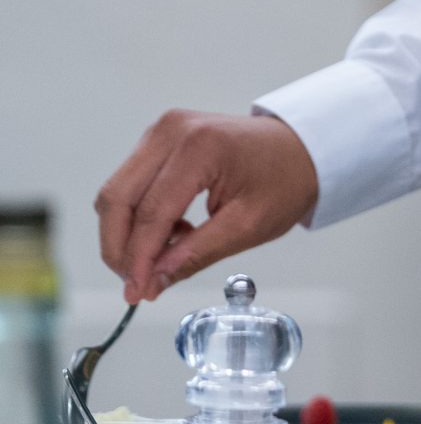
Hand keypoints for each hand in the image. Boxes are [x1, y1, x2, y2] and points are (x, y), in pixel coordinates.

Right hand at [96, 112, 318, 302]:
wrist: (300, 149)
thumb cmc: (284, 180)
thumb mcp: (247, 226)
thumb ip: (195, 255)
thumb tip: (151, 283)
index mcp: (199, 147)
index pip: (151, 212)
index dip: (138, 259)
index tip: (136, 293)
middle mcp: (172, 130)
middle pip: (118, 197)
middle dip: (119, 248)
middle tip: (137, 283)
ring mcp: (163, 130)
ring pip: (118, 191)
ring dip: (128, 233)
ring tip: (164, 256)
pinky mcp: (160, 138)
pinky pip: (131, 183)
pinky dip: (139, 216)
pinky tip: (172, 233)